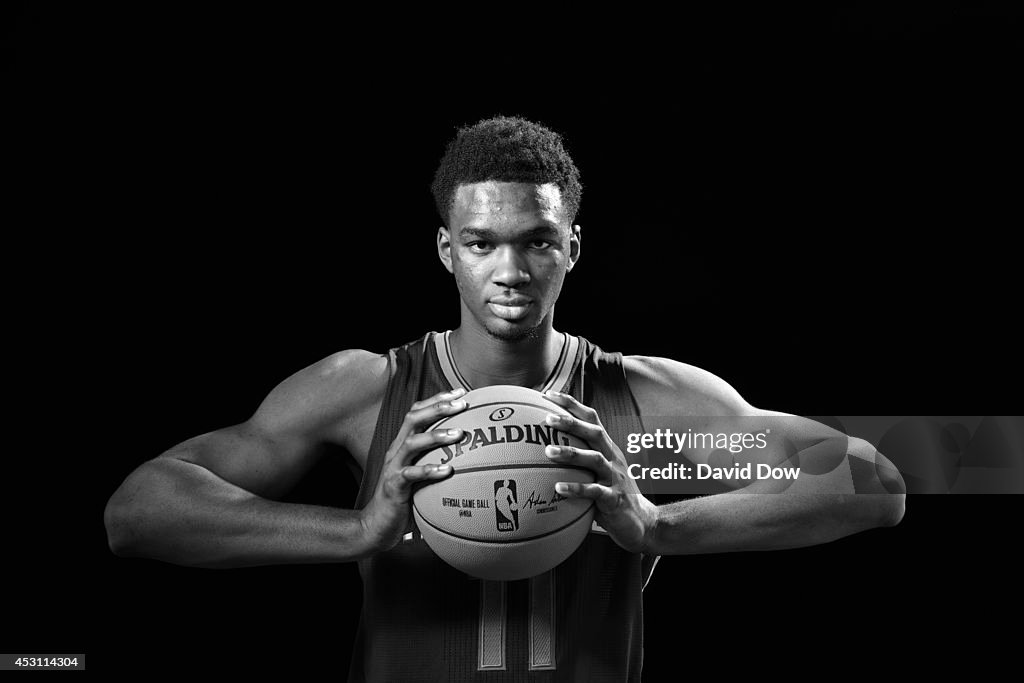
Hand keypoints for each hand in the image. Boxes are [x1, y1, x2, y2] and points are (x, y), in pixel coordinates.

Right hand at [359, 387, 467, 551]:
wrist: (376, 525)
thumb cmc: (404, 500)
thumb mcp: (421, 477)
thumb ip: (437, 462)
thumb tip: (472, 459)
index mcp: (403, 444)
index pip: (417, 413)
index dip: (437, 399)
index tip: (460, 392)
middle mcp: (396, 450)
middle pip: (413, 418)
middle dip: (438, 407)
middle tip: (462, 403)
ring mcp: (393, 467)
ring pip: (412, 443)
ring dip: (435, 435)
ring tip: (458, 434)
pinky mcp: (393, 486)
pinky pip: (411, 475)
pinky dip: (429, 470)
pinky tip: (448, 471)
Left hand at [542, 391, 658, 553]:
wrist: (641, 523)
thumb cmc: (610, 495)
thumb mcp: (596, 473)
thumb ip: (577, 462)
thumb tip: (539, 453)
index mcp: (607, 448)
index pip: (591, 418)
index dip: (571, 404)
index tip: (548, 395)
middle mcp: (612, 458)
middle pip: (594, 432)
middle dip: (571, 423)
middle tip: (547, 419)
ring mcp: (615, 477)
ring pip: (595, 459)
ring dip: (571, 454)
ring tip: (548, 451)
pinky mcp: (615, 498)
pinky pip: (595, 491)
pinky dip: (577, 488)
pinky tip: (558, 489)